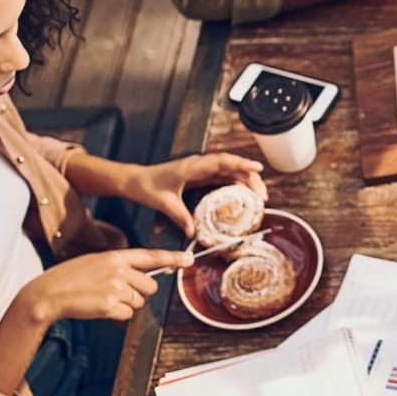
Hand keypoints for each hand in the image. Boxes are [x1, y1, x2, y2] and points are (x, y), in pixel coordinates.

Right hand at [19, 248, 193, 323]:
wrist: (48, 293)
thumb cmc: (71, 279)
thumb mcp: (96, 263)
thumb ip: (120, 267)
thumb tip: (145, 278)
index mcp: (115, 256)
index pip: (151, 256)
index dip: (173, 258)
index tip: (189, 259)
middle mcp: (118, 270)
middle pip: (150, 287)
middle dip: (139, 293)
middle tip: (117, 292)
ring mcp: (115, 288)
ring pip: (139, 302)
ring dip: (125, 305)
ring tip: (103, 299)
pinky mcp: (110, 305)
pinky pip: (127, 315)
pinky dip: (116, 315)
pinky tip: (99, 308)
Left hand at [126, 153, 267, 235]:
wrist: (134, 180)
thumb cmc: (147, 186)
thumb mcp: (164, 203)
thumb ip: (180, 217)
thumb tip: (193, 233)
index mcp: (192, 167)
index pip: (222, 162)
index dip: (241, 164)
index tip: (257, 169)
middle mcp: (199, 165)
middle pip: (231, 166)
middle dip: (250, 177)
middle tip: (262, 194)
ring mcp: (200, 169)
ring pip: (229, 171)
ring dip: (245, 181)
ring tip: (259, 196)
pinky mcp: (199, 176)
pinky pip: (222, 177)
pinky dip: (235, 184)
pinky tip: (244, 195)